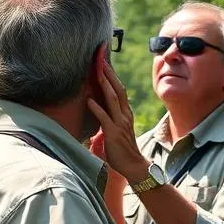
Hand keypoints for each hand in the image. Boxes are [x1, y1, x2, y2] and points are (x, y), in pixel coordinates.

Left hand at [86, 63, 149, 185]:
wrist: (134, 166)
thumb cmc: (122, 150)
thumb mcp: (115, 130)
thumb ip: (107, 119)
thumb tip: (96, 112)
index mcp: (125, 113)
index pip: (118, 89)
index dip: (111, 75)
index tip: (103, 61)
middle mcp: (124, 114)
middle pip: (117, 88)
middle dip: (108, 72)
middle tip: (100, 57)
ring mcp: (120, 123)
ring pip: (113, 98)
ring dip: (104, 83)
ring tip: (96, 70)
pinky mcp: (113, 133)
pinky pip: (104, 117)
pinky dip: (96, 108)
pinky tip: (89, 100)